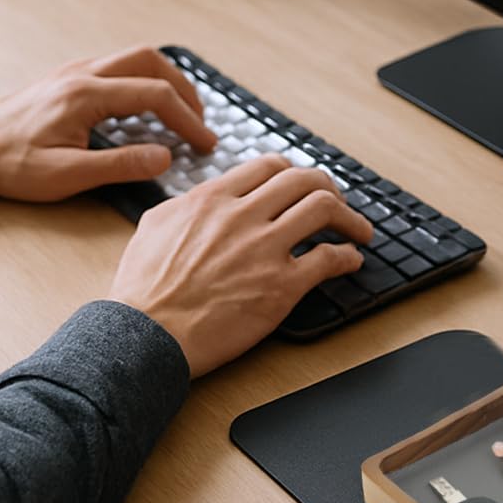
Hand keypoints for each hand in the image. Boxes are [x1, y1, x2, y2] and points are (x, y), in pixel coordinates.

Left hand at [0, 45, 216, 201]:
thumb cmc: (11, 164)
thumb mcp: (67, 175)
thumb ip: (120, 165)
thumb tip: (165, 157)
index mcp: (85, 95)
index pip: (155, 95)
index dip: (188, 120)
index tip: (205, 144)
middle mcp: (83, 74)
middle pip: (151, 60)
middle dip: (184, 89)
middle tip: (200, 121)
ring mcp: (76, 72)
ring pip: (136, 58)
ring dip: (166, 80)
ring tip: (182, 112)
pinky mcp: (71, 78)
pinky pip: (120, 67)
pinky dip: (145, 81)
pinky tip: (148, 108)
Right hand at [108, 156, 373, 375]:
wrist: (145, 335)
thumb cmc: (143, 290)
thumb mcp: (155, 227)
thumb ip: (186, 205)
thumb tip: (202, 197)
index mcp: (212, 199)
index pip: (269, 166)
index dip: (294, 173)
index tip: (303, 185)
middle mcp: (242, 216)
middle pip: (305, 180)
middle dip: (329, 188)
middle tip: (338, 203)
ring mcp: (264, 249)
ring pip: (324, 209)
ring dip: (350, 218)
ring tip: (359, 230)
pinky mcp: (281, 285)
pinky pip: (329, 258)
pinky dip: (347, 256)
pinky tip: (350, 261)